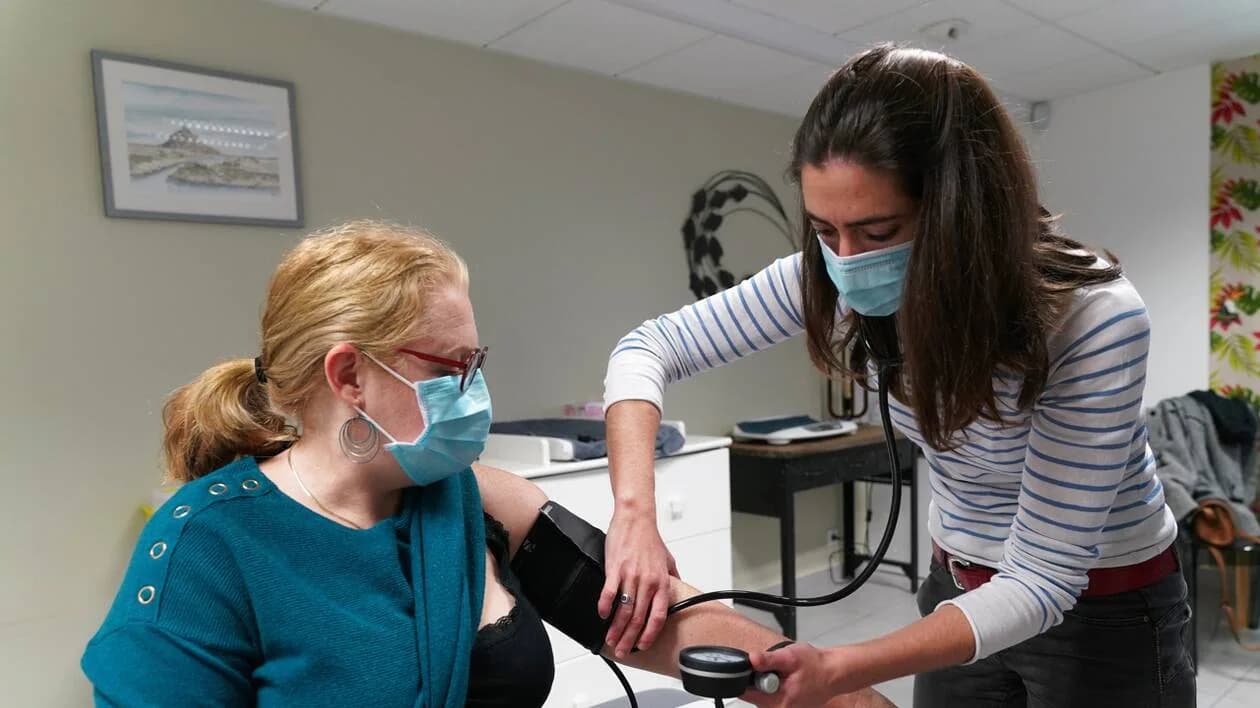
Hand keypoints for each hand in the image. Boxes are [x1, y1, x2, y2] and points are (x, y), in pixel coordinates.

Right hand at [599, 510, 678, 656]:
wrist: (636, 518)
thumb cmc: (649, 537)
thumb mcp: (668, 558)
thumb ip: (673, 575)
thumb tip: (679, 585)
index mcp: (661, 582)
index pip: (658, 616)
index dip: (650, 634)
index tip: (642, 645)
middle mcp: (647, 581)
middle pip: (639, 618)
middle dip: (629, 638)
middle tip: (622, 650)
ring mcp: (631, 576)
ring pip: (624, 610)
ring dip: (616, 628)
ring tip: (610, 639)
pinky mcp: (615, 568)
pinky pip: (609, 592)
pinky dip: (604, 606)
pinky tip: (601, 615)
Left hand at [743, 643, 851, 707]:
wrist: (833, 672)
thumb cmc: (815, 665)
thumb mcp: (790, 656)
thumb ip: (769, 660)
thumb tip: (751, 659)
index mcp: (778, 701)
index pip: (747, 695)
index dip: (748, 679)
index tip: (757, 670)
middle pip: (755, 695)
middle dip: (759, 680)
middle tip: (776, 670)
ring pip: (763, 696)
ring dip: (767, 684)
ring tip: (783, 674)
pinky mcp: (787, 707)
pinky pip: (773, 698)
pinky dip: (776, 687)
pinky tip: (786, 680)